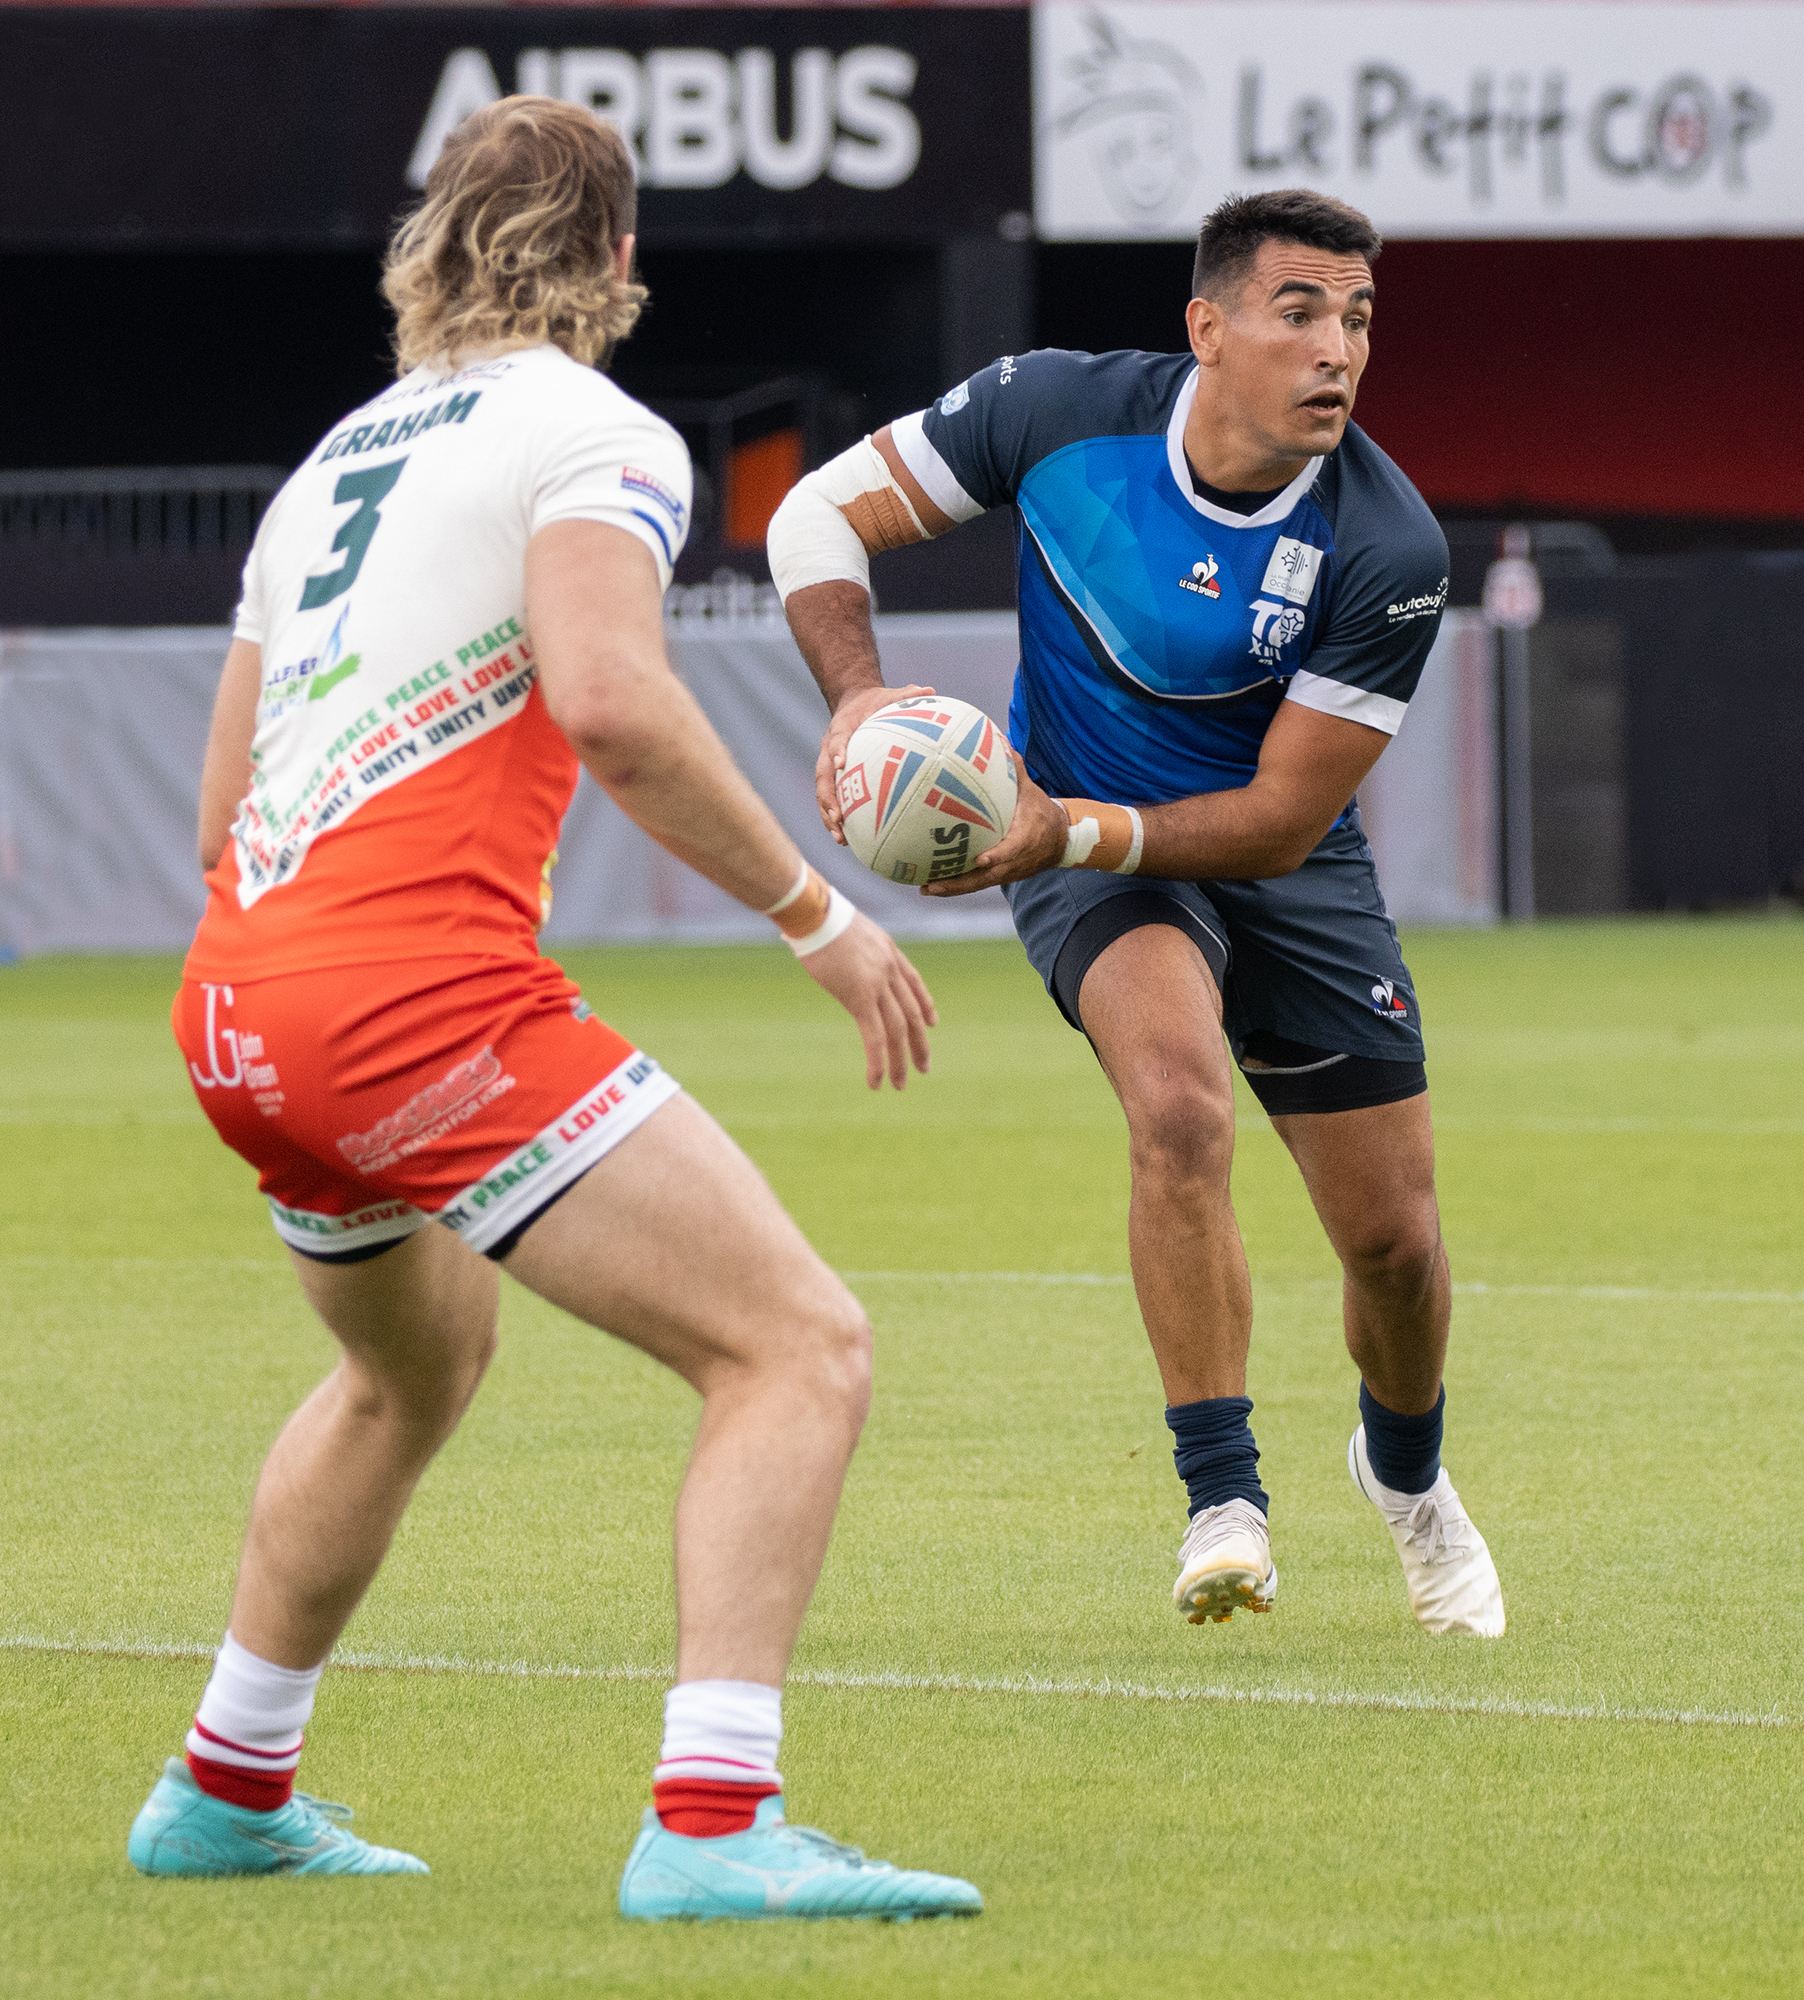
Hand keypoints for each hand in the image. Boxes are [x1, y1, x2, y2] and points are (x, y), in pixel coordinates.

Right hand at [800, 910, 937, 1088]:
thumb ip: (852, 944)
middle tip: (924, 1067)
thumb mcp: (846, 927)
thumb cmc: (819, 914)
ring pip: (898, 1031)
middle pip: (912, 1014)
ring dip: (901, 1061)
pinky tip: (877, 1081)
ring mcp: (878, 984)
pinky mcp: (859, 997)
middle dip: (919, 1043)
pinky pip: (875, 1037)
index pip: (915, 982)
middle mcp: (889, 969)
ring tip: (901, 1084)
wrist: (814, 911)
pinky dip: (878, 1062)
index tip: (933, 1023)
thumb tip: (837, 948)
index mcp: (888, 950)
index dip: (926, 1004)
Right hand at [815, 684, 936, 842]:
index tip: (842, 764)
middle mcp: (829, 749)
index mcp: (841, 728)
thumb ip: (906, 695)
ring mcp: (829, 765)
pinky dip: (838, 819)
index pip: (836, 739)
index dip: (836, 751)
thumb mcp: (890, 694)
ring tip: (840, 839)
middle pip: (823, 777)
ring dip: (829, 817)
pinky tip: (850, 840)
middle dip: (828, 799)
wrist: (852, 701)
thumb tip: (930, 691)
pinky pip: (833, 799)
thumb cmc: (874, 701)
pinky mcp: (834, 777)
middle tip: (838, 818)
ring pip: (823, 793)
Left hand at [922, 752, 1068, 896]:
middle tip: (934, 883)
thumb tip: (1001, 741)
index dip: (998, 856)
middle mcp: (1016, 860)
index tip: (981, 859)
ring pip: (979, 884)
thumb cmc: (1041, 811)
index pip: (1012, 850)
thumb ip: (1015, 768)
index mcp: (1026, 837)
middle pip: (987, 876)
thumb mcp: (1031, 789)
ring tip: (926, 888)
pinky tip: (934, 885)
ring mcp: (1008, 871)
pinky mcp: (1001, 877)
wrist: (1060, 839)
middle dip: (961, 882)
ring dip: (953, 889)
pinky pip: (978, 884)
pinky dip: (957, 886)